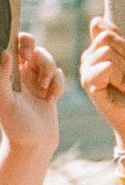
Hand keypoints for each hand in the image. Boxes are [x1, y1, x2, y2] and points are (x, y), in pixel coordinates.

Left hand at [0, 35, 62, 159]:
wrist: (34, 145)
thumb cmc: (15, 125)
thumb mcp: (4, 100)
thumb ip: (1, 76)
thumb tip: (6, 53)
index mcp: (6, 72)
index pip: (10, 44)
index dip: (19, 39)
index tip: (24, 49)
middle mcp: (19, 72)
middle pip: (30, 46)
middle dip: (36, 51)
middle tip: (33, 58)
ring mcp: (35, 80)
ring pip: (46, 59)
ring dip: (48, 70)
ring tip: (45, 88)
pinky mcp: (50, 89)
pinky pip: (59, 74)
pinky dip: (58, 84)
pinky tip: (51, 99)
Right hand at [79, 16, 124, 152]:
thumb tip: (109, 22)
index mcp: (99, 49)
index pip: (101, 26)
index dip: (119, 34)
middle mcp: (89, 58)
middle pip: (106, 38)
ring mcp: (87, 71)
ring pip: (107, 53)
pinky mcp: (89, 84)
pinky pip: (107, 69)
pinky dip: (123, 79)